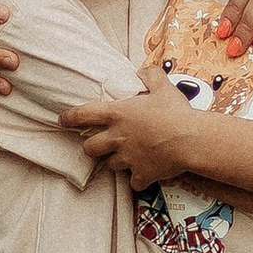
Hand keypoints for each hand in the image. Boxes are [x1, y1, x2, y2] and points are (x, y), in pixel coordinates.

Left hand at [60, 83, 200, 188]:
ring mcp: (128, 158)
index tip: (63, 120)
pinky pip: (134, 181)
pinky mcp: (141, 174)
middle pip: (89, 147)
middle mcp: (117, 137)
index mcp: (118, 114)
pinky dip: (138, 178)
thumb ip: (150, 75)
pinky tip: (145, 173)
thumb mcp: (163, 86)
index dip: (69, 118)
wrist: (190, 139)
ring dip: (116, 161)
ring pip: (110, 165)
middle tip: (100, 143)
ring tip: (128, 156)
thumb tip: (143, 71)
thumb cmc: (176, 112)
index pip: (82, 115)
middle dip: (92, 146)